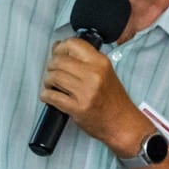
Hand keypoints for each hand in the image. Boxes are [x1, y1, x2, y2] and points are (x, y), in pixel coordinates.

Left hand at [39, 36, 146, 155]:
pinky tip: (50, 96)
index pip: (73, 44)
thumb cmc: (113, 99)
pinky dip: (46, 95)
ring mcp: (85, 92)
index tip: (57, 54)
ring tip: (52, 85)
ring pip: (53, 77)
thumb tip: (58, 47)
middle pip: (58, 61)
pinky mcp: (77, 108)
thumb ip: (84, 60)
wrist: (122, 124)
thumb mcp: (105, 72)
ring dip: (48, 81)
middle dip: (51, 67)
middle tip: (53, 73)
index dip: (60, 48)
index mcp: (100, 62)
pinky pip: (51, 96)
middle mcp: (94, 74)